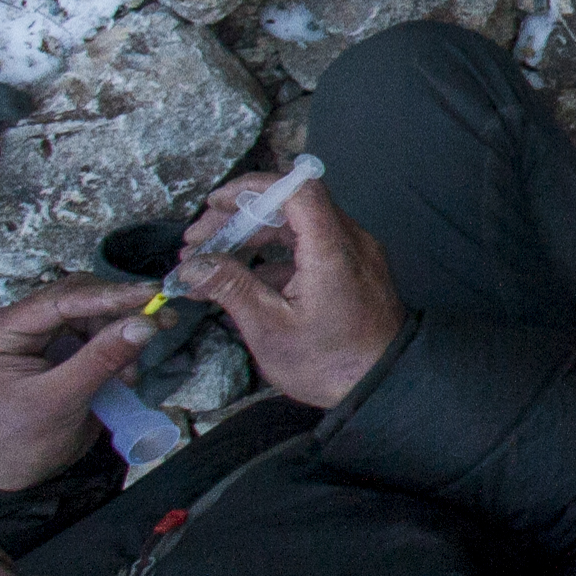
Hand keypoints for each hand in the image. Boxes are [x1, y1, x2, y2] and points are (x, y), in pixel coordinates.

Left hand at [0, 276, 160, 490]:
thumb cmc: (19, 445)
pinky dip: (113, 349)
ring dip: (117, 334)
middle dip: (116, 312)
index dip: (106, 295)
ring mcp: (30, 338)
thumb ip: (102, 359)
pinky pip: (89, 335)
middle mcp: (9, 328)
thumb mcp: (61, 401)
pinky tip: (125, 371)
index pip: (55, 301)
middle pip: (73, 300)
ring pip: (86, 315)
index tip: (149, 294)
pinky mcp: (50, 350)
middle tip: (158, 318)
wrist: (10, 478)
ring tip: (133, 368)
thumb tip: (145, 323)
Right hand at [174, 174, 404, 409]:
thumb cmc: (330, 364)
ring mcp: (354, 255)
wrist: (383, 388)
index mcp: (332, 249)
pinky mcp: (352, 271)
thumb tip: (192, 265)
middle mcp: (349, 241)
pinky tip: (242, 281)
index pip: (296, 189)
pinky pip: (311, 248)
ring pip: (298, 227)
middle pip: (291, 206)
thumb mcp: (270, 328)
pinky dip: (276, 257)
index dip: (252, 187)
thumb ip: (231, 288)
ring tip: (210, 260)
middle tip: (198, 239)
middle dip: (239, 217)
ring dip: (254, 237)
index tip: (215, 204)